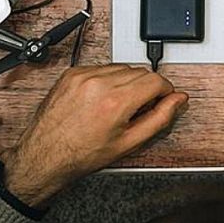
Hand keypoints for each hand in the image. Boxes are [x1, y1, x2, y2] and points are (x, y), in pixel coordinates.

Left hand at [0, 65, 188, 205]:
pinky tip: (101, 98)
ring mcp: (83, 76)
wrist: (45, 155)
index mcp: (116, 101)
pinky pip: (102, 67)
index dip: (164, 90)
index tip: (163, 98)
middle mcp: (98, 83)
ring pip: (122, 67)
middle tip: (138, 108)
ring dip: (127, 82)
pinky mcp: (72, 73)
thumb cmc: (83, 154)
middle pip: (140, 72)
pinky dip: (107, 79)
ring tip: (117, 105)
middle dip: (145, 88)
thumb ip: (160, 118)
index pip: (155, 80)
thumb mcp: (129, 142)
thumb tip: (177, 100)